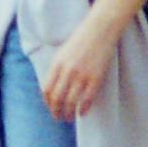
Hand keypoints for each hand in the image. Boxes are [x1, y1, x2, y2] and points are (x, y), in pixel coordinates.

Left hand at [40, 6, 128, 120]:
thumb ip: (57, 68)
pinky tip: (82, 113)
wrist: (100, 29)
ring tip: (70, 118)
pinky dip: (83, 109)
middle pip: (57, 99)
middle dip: (56, 112)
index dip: (48, 102)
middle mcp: (67, 71)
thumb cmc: (82, 39)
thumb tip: (53, 87)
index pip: (47, 90)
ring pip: (71, 102)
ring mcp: (81, 75)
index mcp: (57, 64)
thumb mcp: (63, 52)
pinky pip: (87, 99)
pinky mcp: (95, 78)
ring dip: (69, 113)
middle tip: (59, 118)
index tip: (51, 108)